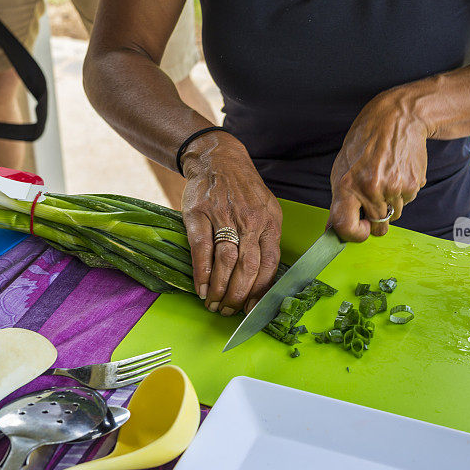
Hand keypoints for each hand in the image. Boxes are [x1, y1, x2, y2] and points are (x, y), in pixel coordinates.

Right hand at [181, 133, 281, 315]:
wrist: (218, 159)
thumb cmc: (243, 191)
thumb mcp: (266, 209)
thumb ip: (267, 239)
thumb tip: (264, 278)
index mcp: (270, 222)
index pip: (269, 263)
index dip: (261, 290)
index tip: (254, 310)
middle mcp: (250, 220)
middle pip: (248, 265)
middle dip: (239, 294)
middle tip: (229, 311)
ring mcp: (224, 216)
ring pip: (226, 260)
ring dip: (220, 287)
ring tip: (214, 304)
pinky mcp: (200, 213)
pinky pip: (202, 248)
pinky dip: (202, 271)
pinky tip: (201, 287)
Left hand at [329, 87, 428, 240]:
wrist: (396, 118)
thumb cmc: (364, 143)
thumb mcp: (343, 168)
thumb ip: (339, 201)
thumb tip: (332, 231)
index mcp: (348, 185)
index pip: (346, 227)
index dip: (353, 235)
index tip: (359, 228)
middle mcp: (371, 189)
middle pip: (377, 226)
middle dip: (375, 220)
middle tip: (374, 199)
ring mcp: (395, 188)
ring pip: (394, 215)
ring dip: (390, 204)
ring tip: (385, 178)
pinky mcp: (413, 185)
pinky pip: (407, 202)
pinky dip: (402, 193)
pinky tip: (397, 172)